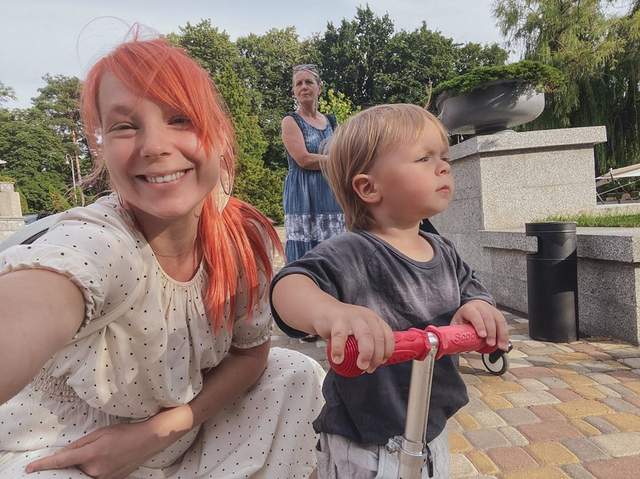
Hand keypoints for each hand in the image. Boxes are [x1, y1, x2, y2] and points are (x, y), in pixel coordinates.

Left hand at [25, 419, 171, 477]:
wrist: (147, 441)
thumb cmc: (124, 433)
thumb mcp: (100, 433)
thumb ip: (80, 444)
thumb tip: (65, 452)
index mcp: (92, 454)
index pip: (62, 460)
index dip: (45, 464)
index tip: (30, 469)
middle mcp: (95, 470)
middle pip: (73, 469)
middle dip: (74, 462)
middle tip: (91, 450)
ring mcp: (103, 478)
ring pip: (83, 474)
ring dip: (85, 466)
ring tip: (103, 452)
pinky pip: (95, 477)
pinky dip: (94, 470)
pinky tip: (107, 459)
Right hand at [313, 303, 394, 372]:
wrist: (322, 310)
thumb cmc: (342, 324)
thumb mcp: (359, 330)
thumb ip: (366, 344)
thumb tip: (371, 365)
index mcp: (374, 320)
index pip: (387, 335)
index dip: (387, 351)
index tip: (381, 362)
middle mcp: (366, 317)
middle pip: (378, 337)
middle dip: (377, 356)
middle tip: (370, 368)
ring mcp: (352, 317)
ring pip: (365, 335)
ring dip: (366, 353)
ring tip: (361, 365)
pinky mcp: (337, 320)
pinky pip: (340, 336)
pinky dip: (340, 350)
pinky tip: (338, 359)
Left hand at [450, 300, 509, 350]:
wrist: (473, 306)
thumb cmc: (465, 317)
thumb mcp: (458, 322)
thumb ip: (457, 333)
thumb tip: (454, 347)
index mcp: (469, 309)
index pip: (475, 315)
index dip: (479, 325)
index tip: (482, 336)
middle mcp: (482, 308)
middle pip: (488, 318)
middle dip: (491, 332)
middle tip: (490, 343)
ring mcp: (492, 310)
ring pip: (499, 321)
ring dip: (501, 335)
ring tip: (500, 347)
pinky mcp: (499, 315)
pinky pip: (504, 325)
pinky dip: (505, 335)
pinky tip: (504, 344)